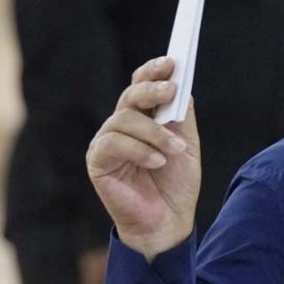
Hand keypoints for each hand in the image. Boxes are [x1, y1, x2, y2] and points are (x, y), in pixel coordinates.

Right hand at [86, 57, 200, 260]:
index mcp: (143, 117)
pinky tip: (157, 162)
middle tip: (171, 91)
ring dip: (154, 132)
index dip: (153, 71)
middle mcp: (121, 125)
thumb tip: (181, 87)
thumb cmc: (176, 183)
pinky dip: (140, 151)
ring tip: (175, 150)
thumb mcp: (187, 146)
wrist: (167, 221)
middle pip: (130, 96)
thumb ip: (182, 117)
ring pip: (125, 119)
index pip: (142, 85)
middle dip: (152, 90)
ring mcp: (107, 142)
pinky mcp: (97, 161)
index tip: (171, 62)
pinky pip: (114, 144)